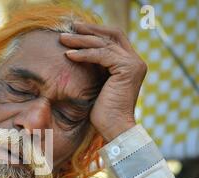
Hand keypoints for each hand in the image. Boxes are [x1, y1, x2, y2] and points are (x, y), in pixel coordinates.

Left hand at [60, 23, 146, 140]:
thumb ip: (95, 70)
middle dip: (89, 30)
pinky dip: (84, 54)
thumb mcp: (97, 86)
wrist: (114, 128)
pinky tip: (69, 55)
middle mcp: (135, 60)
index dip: (95, 33)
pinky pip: (102, 55)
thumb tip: (77, 57)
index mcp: (130, 63)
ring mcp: (133, 63)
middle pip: (111, 35)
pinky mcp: (127, 69)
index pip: (113, 39)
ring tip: (63, 39)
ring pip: (104, 43)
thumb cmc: (103, 113)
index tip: (76, 31)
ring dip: (81, 40)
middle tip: (69, 28)